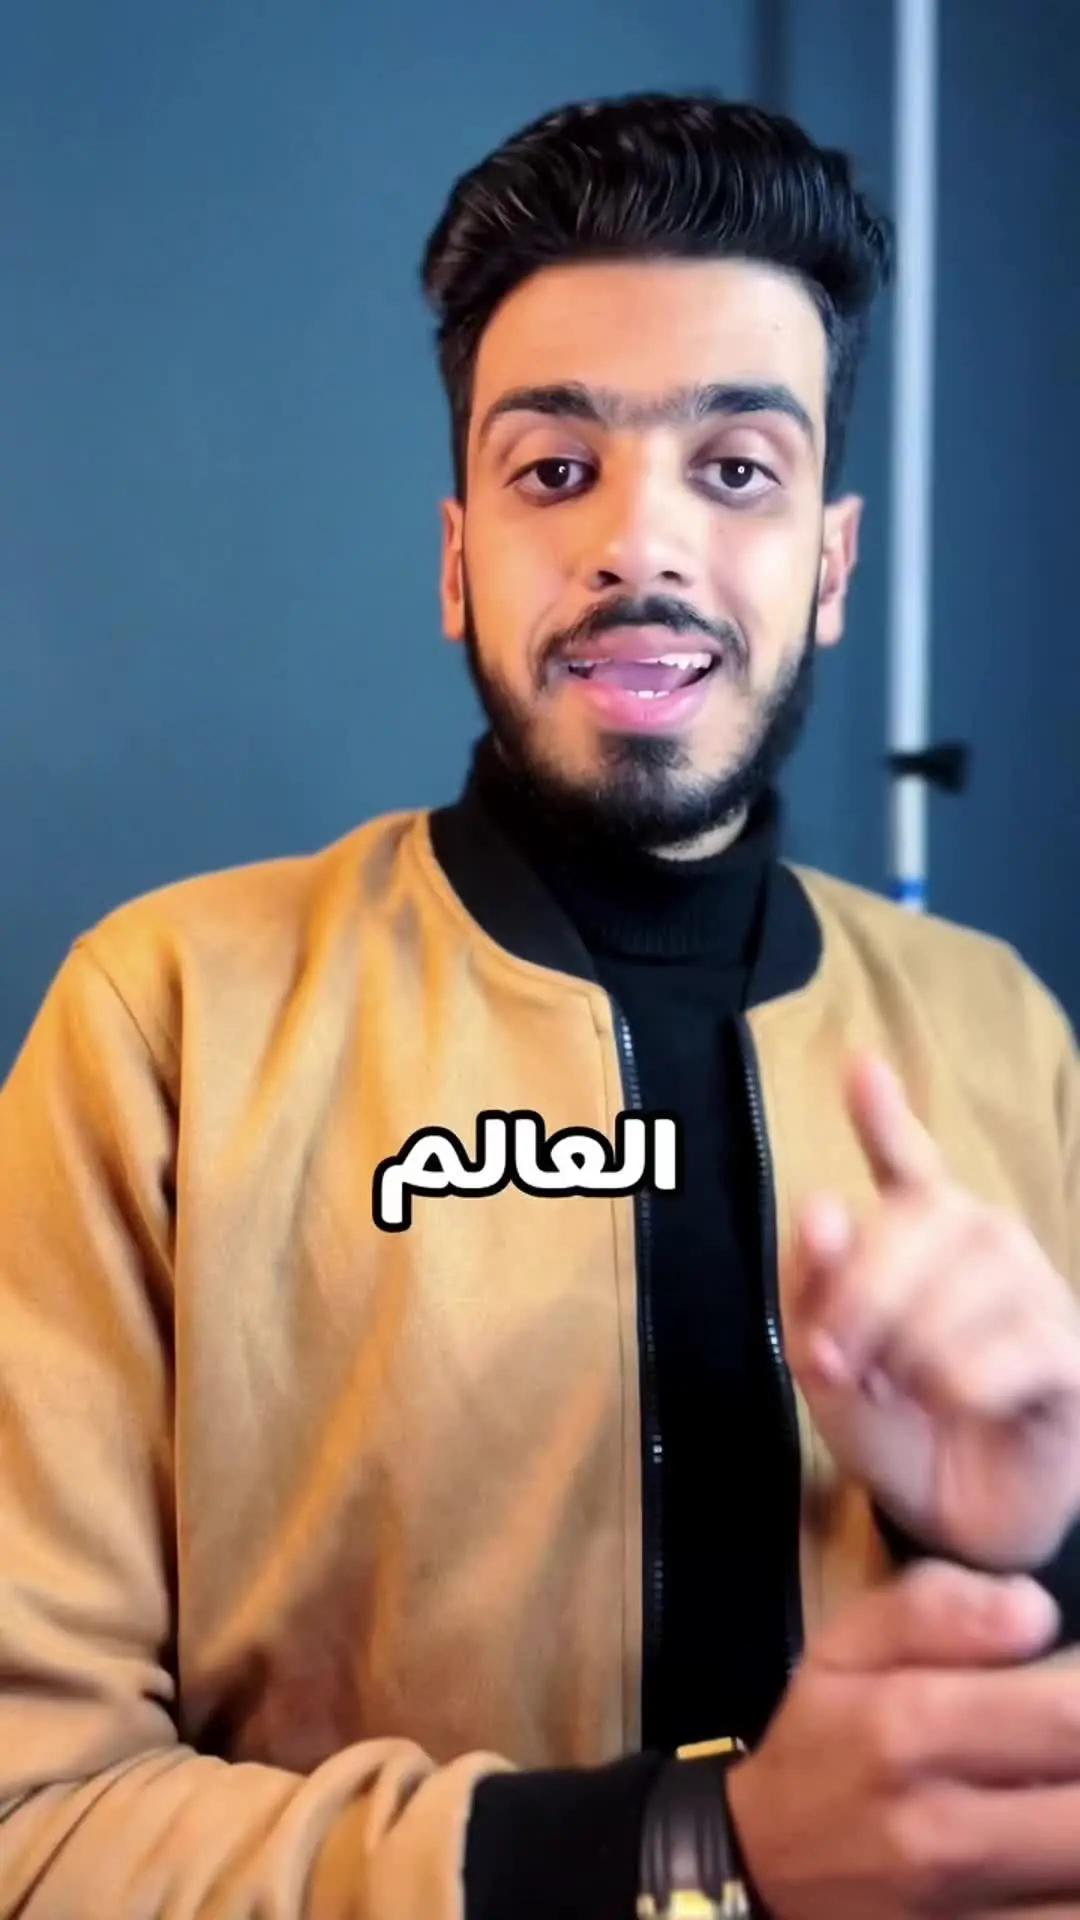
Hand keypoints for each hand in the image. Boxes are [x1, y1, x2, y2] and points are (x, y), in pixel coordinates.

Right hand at [725, 1560, 1079, 1918]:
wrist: (762, 1869)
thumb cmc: (821, 1745)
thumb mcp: (846, 1648)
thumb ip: (933, 1608)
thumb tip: (1036, 1610)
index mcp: (908, 1728)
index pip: (1068, 1718)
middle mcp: (939, 1831)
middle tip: (1078, 1746)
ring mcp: (959, 1917)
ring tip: (1069, 1790)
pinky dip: (1074, 1890)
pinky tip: (1061, 1852)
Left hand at [786, 1052, 1079, 1568]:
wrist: (957, 1516)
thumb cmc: (894, 1423)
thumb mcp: (825, 1361)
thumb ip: (812, 1289)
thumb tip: (822, 1209)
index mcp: (918, 1229)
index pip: (904, 1159)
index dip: (884, 1114)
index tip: (861, 1066)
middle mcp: (982, 1238)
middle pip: (907, 1232)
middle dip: (858, 1304)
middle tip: (842, 1364)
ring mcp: (1034, 1286)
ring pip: (946, 1301)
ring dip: (905, 1361)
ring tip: (910, 1394)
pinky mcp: (1067, 1349)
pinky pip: (991, 1358)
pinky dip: (955, 1394)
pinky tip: (962, 1410)